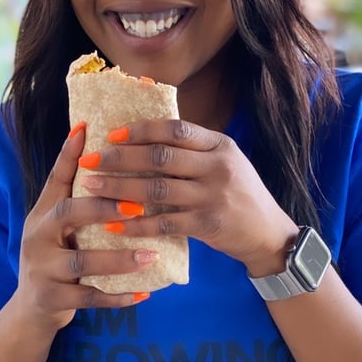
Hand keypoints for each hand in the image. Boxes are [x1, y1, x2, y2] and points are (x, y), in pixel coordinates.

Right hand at [15, 124, 155, 335]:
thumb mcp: (58, 221)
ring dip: (119, 259)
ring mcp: (42, 270)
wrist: (30, 310)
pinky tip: (144, 293)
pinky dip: (117, 297)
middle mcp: (37, 236)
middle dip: (103, 208)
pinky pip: (89, 299)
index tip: (86, 130)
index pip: (56, 178)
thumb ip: (76, 191)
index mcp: (42, 212)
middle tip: (139, 205)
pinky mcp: (52, 300)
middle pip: (67, 213)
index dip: (70, 154)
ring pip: (82, 263)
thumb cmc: (57, 253)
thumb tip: (91, 138)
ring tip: (151, 255)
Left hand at [78, 119, 298, 276]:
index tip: (113, 134)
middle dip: (121, 158)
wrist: (269, 233)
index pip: (176, 129)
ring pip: (156, 189)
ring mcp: (213, 195)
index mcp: (219, 144)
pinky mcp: (208, 224)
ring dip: (120, 188)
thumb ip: (194, 151)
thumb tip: (147, 138)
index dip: (142, 130)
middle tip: (92, 160)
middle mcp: (217, 166)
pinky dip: (136, 223)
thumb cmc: (239, 193)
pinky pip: (164, 223)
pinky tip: (113, 224)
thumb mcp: (225, 162)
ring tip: (92, 188)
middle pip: (160, 157)